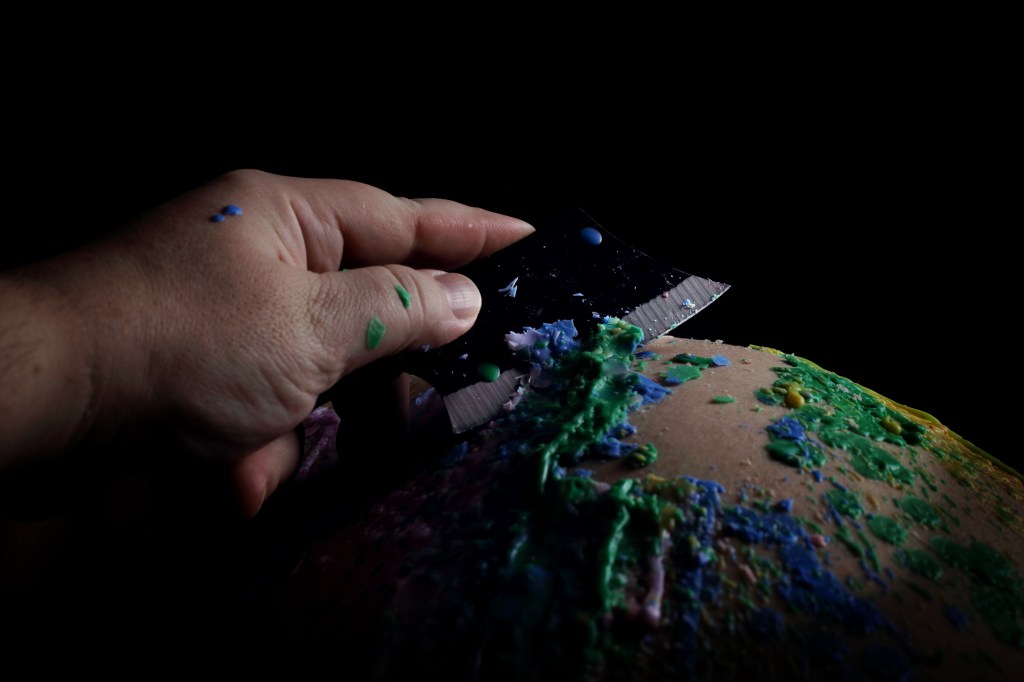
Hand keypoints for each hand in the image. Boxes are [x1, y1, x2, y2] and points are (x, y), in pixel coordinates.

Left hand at [0, 170, 533, 517]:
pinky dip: (260, 448)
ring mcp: (233, 324)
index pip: (403, 216)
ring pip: (321, 370)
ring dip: (317, 420)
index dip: (472, 231)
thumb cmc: (180, 343)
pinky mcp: (207, 382)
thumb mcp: (307, 324)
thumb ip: (397, 309)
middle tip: (454, 387)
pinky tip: (235, 475)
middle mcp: (262, 263)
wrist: (43, 410)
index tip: (531, 241)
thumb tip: (466, 296)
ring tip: (309, 450)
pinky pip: (269, 410)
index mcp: (285, 220)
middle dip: (393, 357)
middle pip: (367, 299)